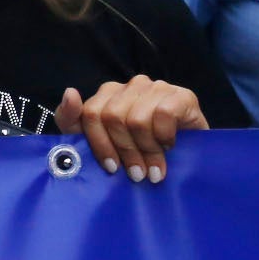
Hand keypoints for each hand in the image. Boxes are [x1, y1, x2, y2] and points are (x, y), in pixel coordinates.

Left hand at [56, 77, 206, 182]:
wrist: (188, 157)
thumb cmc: (139, 151)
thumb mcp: (100, 142)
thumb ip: (72, 120)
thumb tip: (70, 93)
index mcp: (109, 94)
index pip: (91, 113)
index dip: (100, 145)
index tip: (112, 168)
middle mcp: (132, 86)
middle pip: (113, 117)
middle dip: (124, 151)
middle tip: (137, 174)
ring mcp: (157, 88)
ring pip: (137, 119)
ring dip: (146, 150)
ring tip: (154, 168)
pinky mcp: (182, 95)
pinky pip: (163, 114)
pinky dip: (164, 137)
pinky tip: (169, 146)